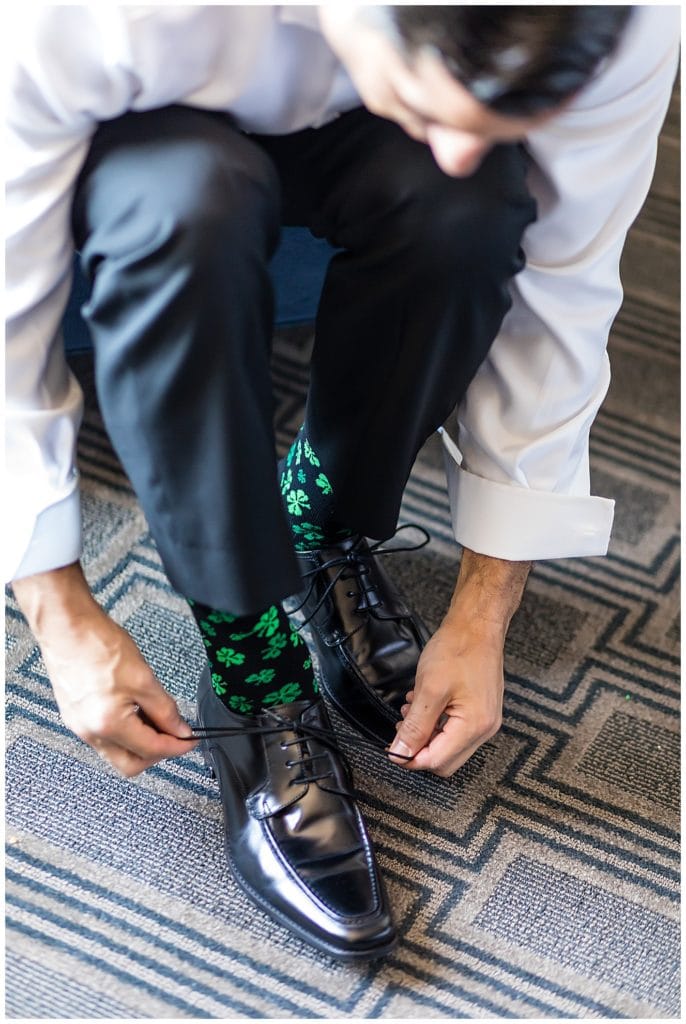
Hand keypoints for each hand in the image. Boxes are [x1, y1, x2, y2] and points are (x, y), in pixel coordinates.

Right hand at [13, 563, 196, 776]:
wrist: (67, 626)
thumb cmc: (98, 645)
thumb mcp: (143, 678)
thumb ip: (165, 710)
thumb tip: (179, 730)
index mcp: (108, 725)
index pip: (151, 750)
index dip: (177, 746)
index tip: (191, 740)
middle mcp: (89, 732)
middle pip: (130, 764)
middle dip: (156, 754)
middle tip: (175, 735)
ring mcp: (79, 725)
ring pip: (116, 752)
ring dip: (140, 743)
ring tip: (156, 719)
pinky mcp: (75, 715)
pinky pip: (104, 737)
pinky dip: (125, 732)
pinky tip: (136, 712)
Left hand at [386, 547, 530, 776]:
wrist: (477, 625)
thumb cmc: (458, 649)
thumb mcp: (429, 690)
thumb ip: (415, 726)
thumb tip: (401, 752)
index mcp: (474, 726)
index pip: (437, 761)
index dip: (410, 758)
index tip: (391, 749)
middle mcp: (484, 729)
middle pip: (445, 760)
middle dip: (419, 748)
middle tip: (400, 731)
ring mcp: (485, 720)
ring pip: (449, 746)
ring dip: (426, 735)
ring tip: (411, 712)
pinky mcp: (482, 711)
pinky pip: (456, 730)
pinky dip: (436, 724)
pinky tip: (424, 706)